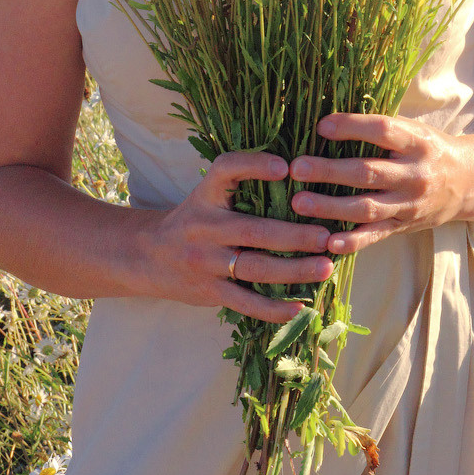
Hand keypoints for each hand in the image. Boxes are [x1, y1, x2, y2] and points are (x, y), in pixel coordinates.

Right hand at [134, 151, 334, 321]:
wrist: (147, 256)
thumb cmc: (193, 219)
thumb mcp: (207, 193)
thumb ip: (241, 184)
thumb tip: (299, 175)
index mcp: (206, 194)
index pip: (226, 170)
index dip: (255, 166)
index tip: (286, 167)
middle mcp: (204, 226)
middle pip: (254, 231)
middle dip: (294, 235)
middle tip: (326, 236)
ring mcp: (206, 262)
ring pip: (255, 269)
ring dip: (294, 271)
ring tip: (326, 268)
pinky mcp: (209, 291)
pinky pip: (246, 302)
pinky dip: (274, 308)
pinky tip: (300, 308)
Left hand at [289, 115, 473, 255]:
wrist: (467, 182)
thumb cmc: (427, 149)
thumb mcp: (413, 130)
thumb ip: (380, 127)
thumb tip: (330, 118)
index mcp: (416, 142)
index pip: (382, 130)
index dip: (351, 127)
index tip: (321, 126)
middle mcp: (415, 174)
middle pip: (368, 172)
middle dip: (330, 171)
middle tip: (297, 168)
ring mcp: (409, 203)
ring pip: (367, 207)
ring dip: (330, 206)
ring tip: (299, 202)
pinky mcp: (404, 226)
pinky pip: (375, 236)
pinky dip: (352, 241)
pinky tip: (328, 242)